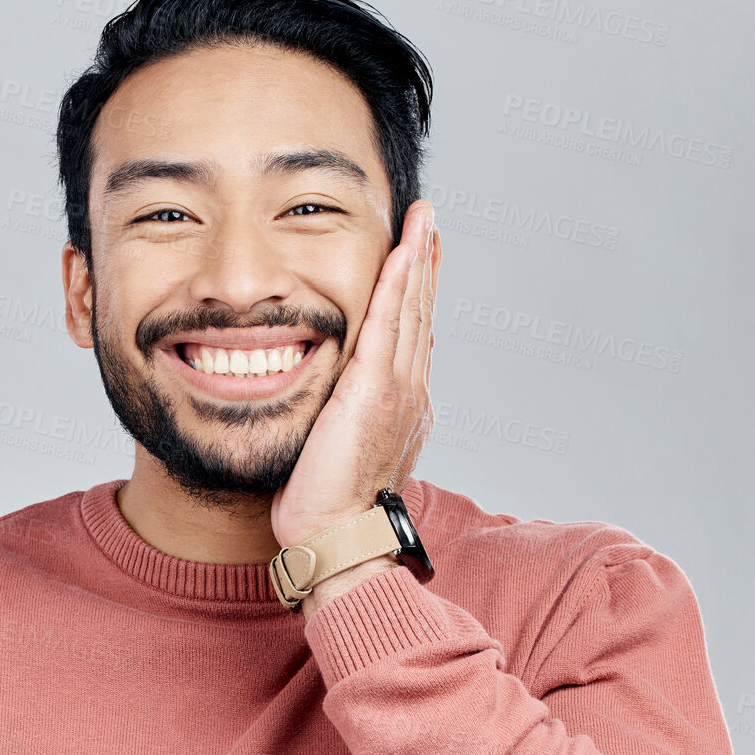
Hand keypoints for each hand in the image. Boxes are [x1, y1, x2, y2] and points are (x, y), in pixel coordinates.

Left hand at [271, 200, 440, 548]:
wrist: (337, 535)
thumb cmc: (327, 507)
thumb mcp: (337, 450)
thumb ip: (340, 418)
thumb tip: (329, 403)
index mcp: (403, 405)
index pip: (411, 336)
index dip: (416, 294)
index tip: (417, 259)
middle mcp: (411, 392)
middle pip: (420, 314)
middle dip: (425, 264)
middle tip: (428, 221)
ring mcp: (400, 389)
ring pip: (412, 311)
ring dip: (418, 259)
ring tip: (423, 219)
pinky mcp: (376, 390)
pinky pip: (390, 323)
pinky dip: (399, 284)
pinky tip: (403, 250)